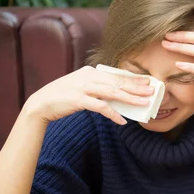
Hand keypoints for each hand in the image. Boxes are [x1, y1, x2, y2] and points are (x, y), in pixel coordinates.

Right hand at [22, 66, 153, 125]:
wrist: (40, 104)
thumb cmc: (63, 97)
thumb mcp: (82, 87)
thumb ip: (99, 88)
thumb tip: (119, 95)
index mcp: (90, 72)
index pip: (116, 75)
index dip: (133, 79)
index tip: (148, 82)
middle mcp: (88, 77)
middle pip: (118, 82)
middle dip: (137, 87)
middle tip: (153, 90)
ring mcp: (83, 88)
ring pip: (113, 92)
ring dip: (130, 98)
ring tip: (144, 103)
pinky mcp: (78, 100)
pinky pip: (100, 107)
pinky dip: (113, 114)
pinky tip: (123, 121)